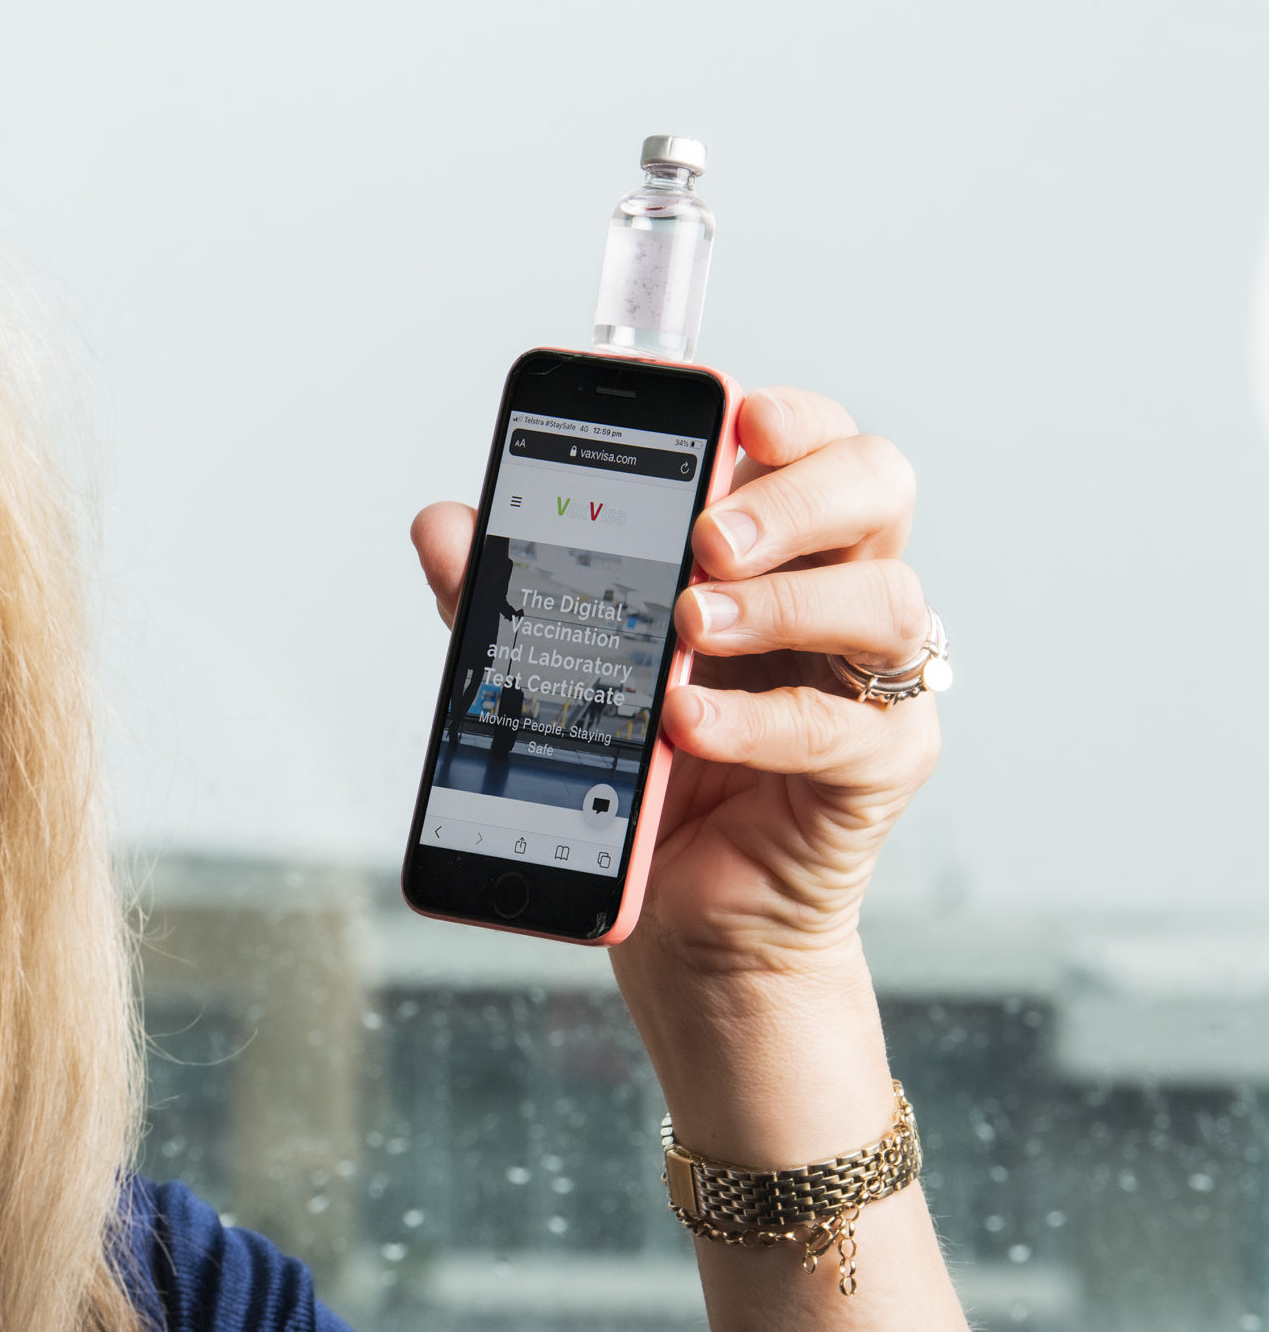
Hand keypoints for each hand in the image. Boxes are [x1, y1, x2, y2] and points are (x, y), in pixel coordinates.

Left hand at [411, 387, 937, 981]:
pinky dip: (759, 720)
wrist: (686, 914)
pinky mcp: (881, 766)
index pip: (812, 443)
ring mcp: (874, 679)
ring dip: (781, 602)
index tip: (739, 417)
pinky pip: (845, 726)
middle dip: (796, 495)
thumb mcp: (560, 669)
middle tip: (708, 538)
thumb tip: (443, 523)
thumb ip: (510, 595)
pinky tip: (688, 723)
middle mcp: (840, 593)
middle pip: (881, 486)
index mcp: (776, 547)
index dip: (791, 418)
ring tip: (688, 625)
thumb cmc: (647, 773)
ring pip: (887, 598)